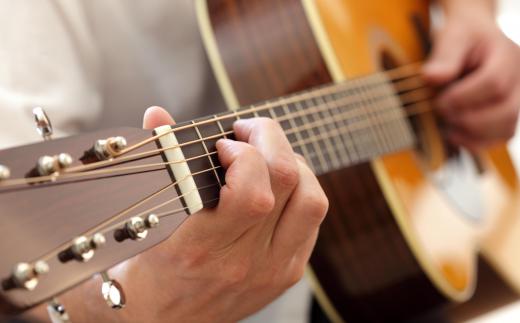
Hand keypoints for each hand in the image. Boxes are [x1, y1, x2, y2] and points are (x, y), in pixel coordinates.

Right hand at [36, 107, 327, 322]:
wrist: (160, 320)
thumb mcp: (145, 219)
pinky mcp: (286, 274)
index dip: (244, 153)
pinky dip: (300, 192)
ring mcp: (270, 270)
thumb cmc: (147, 267)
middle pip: (288, 182)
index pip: (251, 192)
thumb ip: (160, 160)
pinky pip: (312, 221)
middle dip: (271, 139)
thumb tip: (158, 114)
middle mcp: (242, 261)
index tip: (223, 145)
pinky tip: (278, 186)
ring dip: (295, 165)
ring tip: (269, 157)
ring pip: (312, 201)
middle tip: (249, 133)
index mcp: (200, 247)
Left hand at [423, 7, 519, 150]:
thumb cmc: (464, 37)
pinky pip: (499, 139)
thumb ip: (444, 55)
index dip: (462, 98)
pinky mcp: (507, 116)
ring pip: (506, 130)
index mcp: (508, 57)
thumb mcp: (453, 36)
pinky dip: (475, 143)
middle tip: (441, 111)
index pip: (493, 84)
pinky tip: (453, 134)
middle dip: (468, 118)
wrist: (476, 39)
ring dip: (471, 133)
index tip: (438, 100)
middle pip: (506, 112)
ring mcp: (518, 101)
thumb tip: (431, 77)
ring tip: (447, 123)